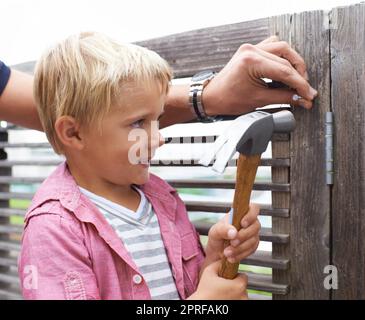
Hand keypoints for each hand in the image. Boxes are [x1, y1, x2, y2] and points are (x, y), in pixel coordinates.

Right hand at [189, 260, 247, 299]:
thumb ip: (219, 263)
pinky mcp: (238, 307)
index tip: (227, 278)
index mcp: (239, 285)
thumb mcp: (209, 271)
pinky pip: (237, 300)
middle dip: (234, 284)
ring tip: (222, 292)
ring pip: (240, 294)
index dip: (235, 275)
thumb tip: (224, 258)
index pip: (243, 276)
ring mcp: (241, 303)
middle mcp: (243, 296)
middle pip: (242, 286)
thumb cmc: (204, 291)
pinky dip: (232, 299)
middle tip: (223, 285)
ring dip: (234, 293)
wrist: (200, 304)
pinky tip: (223, 298)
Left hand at [203, 36, 317, 115]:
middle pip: (286, 57)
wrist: (212, 97)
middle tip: (304, 89)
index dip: (300, 84)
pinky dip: (281, 57)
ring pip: (281, 48)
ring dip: (292, 63)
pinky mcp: (250, 51)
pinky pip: (272, 47)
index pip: (284, 71)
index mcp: (251, 61)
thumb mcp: (258, 100)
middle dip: (298, 74)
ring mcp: (250, 48)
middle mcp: (251, 50)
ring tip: (297, 79)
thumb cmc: (228, 99)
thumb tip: (302, 99)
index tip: (309, 94)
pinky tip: (285, 68)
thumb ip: (284, 98)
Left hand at [205, 203, 260, 263]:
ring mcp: (252, 234)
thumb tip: (234, 232)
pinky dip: (241, 254)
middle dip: (243, 236)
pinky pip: (252, 250)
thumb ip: (223, 230)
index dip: (251, 215)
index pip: (254, 208)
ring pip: (254, 240)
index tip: (242, 224)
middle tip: (232, 242)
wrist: (216, 253)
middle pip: (256, 226)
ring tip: (227, 252)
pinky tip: (231, 257)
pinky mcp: (253, 246)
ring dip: (240, 248)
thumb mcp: (215, 232)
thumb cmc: (216, 237)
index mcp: (240, 214)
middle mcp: (249, 223)